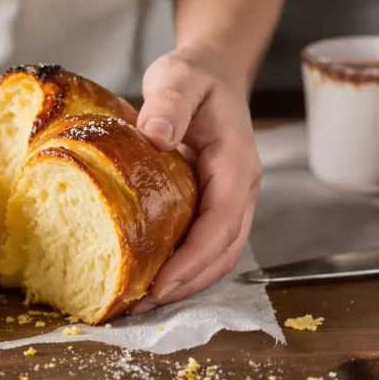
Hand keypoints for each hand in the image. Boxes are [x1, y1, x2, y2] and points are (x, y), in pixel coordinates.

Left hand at [130, 47, 261, 313]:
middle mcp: (239, 188)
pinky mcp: (215, 205)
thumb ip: (169, 102)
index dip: (193, 258)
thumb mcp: (179, 78)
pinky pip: (206, 245)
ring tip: (141, 301)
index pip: (220, 221)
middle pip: (223, 250)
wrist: (211, 75)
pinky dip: (184, 267)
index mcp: (235, 161)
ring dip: (186, 283)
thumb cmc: (194, 78)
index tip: (159, 283)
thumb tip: (154, 132)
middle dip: (186, 283)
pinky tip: (151, 276)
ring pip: (218, 254)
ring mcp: (230, 200)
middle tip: (140, 304)